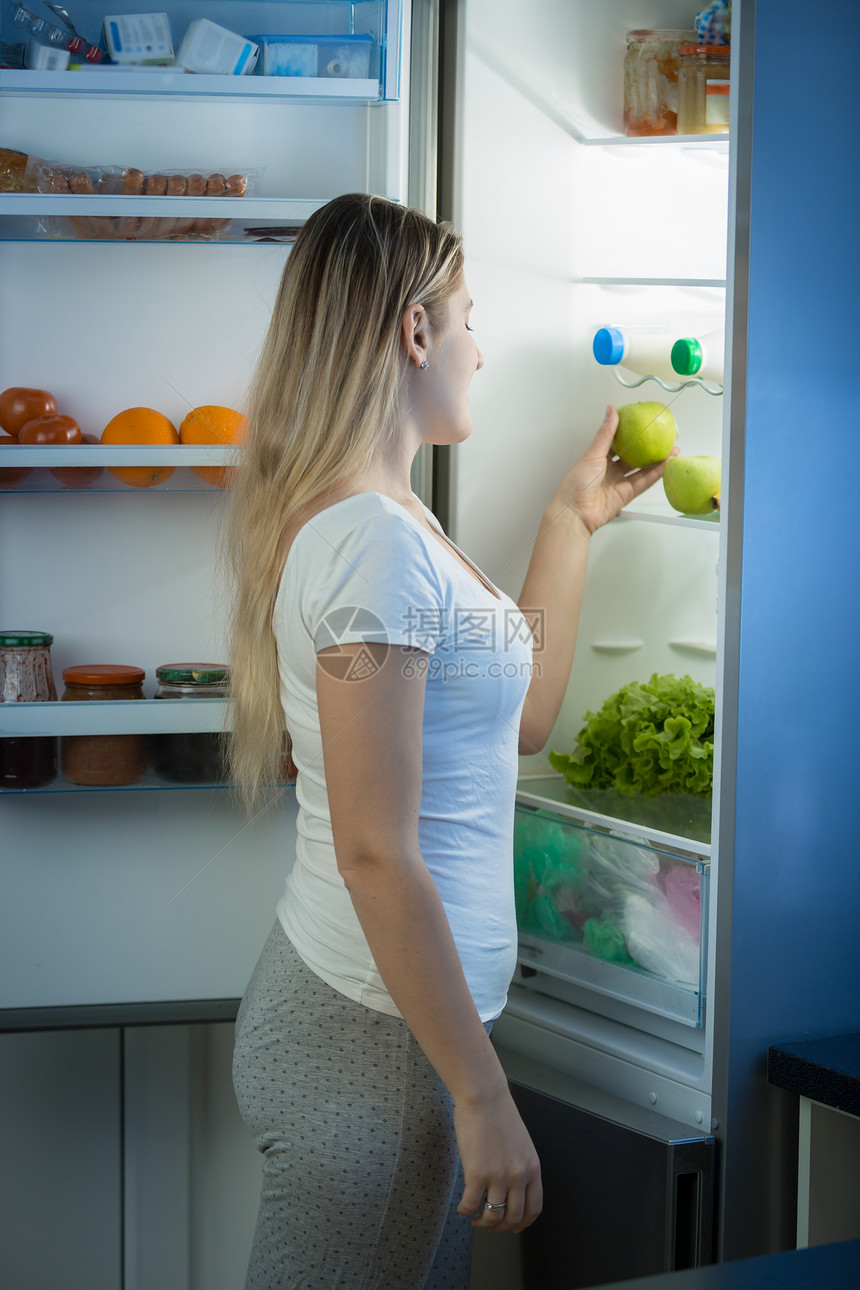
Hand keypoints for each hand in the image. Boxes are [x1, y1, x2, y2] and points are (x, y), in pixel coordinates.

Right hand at [454, 1085, 542, 1233]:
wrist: (483, 1097)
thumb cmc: (498, 1115)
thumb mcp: (521, 1144)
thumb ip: (520, 1166)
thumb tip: (512, 1189)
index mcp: (532, 1168)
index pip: (534, 1208)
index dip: (523, 1223)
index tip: (513, 1227)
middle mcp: (519, 1176)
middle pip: (513, 1217)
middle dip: (500, 1226)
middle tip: (488, 1223)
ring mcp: (498, 1176)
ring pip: (493, 1216)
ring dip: (483, 1223)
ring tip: (475, 1218)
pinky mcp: (477, 1174)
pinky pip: (470, 1205)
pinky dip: (465, 1211)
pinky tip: (462, 1207)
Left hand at [549, 405, 676, 537]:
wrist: (575, 513)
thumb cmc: (576, 485)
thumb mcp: (593, 454)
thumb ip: (606, 433)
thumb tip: (611, 411)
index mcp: (598, 458)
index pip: (617, 442)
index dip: (631, 434)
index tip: (644, 425)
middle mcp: (609, 470)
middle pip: (633, 456)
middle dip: (648, 448)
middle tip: (662, 438)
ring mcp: (618, 483)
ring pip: (641, 469)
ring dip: (656, 460)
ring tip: (671, 450)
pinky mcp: (625, 495)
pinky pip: (643, 482)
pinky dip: (655, 474)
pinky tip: (666, 465)